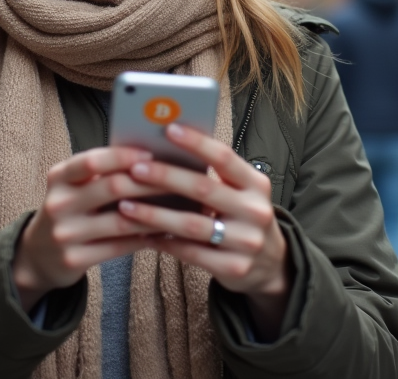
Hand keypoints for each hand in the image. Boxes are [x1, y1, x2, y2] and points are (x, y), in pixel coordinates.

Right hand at [11, 146, 163, 311]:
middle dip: (149, 182)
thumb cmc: (69, 211)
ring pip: (121, 221)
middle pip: (112, 187)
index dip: (124, 156)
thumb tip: (150, 161)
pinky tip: (163, 232)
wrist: (38, 255)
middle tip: (178, 180)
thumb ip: (100, 174)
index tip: (151, 154)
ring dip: (154, 214)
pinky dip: (144, 238)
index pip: (92, 160)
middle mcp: (59, 203)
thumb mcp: (72, 187)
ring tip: (179, 207)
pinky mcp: (75, 259)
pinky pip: (119, 247)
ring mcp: (65, 233)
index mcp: (58, 177)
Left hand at [117, 123, 292, 339]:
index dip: (196, 142)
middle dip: (165, 176)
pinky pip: (190, 253)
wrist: (272, 264)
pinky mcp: (233, 268)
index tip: (168, 129)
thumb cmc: (243, 217)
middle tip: (135, 169)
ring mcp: (246, 241)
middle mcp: (255, 210)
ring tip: (125, 206)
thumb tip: (167, 149)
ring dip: (154, 214)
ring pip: (191, 224)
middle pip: (203, 188)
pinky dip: (164, 242)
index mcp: (256, 184)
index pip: (224, 157)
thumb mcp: (242, 192)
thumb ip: (215, 175)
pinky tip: (143, 235)